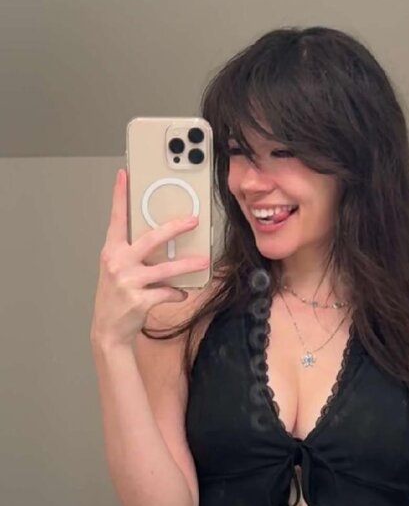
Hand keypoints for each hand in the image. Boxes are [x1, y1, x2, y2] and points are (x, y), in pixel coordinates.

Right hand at [90, 169, 210, 348]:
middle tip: (193, 221)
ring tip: (204, 261)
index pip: (116, 219)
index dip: (120, 196)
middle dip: (175, 228)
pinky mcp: (139, 300)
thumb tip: (161, 239)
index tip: (124, 175)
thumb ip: (132, 253)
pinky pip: (167, 292)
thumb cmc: (116, 297)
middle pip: (151, 239)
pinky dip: (178, 293)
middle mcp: (118, 263)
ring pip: (165, 268)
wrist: (108, 330)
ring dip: (188, 265)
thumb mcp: (117, 270)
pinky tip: (182, 293)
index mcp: (112, 251)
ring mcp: (128, 282)